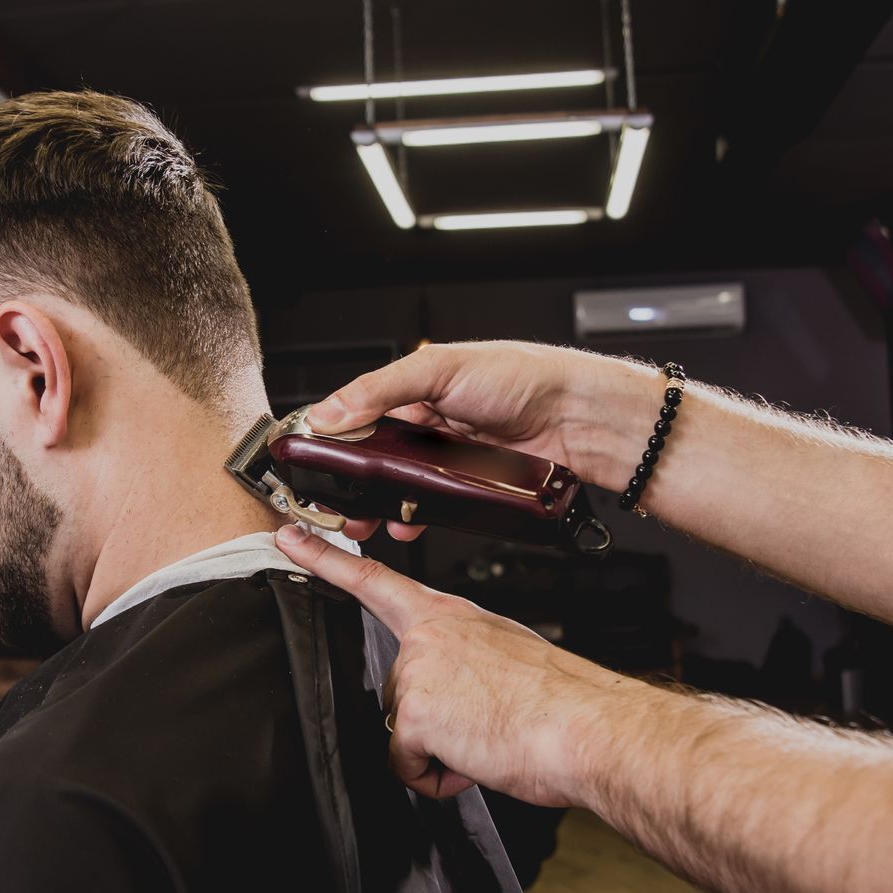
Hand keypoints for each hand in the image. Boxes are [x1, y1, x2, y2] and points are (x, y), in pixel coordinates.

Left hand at [275, 523, 642, 805]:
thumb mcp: (508, 655)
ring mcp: (418, 672)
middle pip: (397, 691)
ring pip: (404, 730)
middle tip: (485, 720)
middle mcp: (428, 637)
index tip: (289, 538)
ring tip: (488, 737)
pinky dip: (438, 777)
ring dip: (441, 749)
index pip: (375, 580)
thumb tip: (459, 691)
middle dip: (433, 720)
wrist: (585, 727)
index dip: (324, 559)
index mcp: (451, 615)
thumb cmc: (560, 701)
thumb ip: (466, 659)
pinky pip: (407, 765)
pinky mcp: (416, 714)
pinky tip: (475, 760)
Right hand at [306, 341, 658, 540]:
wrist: (579, 418)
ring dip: (379, 505)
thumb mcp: (440, 369)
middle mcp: (431, 422)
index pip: (360, 412)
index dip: (335, 437)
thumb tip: (331, 411)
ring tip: (364, 521)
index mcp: (417, 387)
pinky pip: (433, 506)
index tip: (313, 460)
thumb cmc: (524, 377)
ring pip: (401, 486)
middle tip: (334, 501)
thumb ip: (380, 389)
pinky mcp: (470, 487)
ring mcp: (450, 457)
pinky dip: (415, 517)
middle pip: (375, 457)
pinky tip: (407, 523)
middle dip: (352, 482)